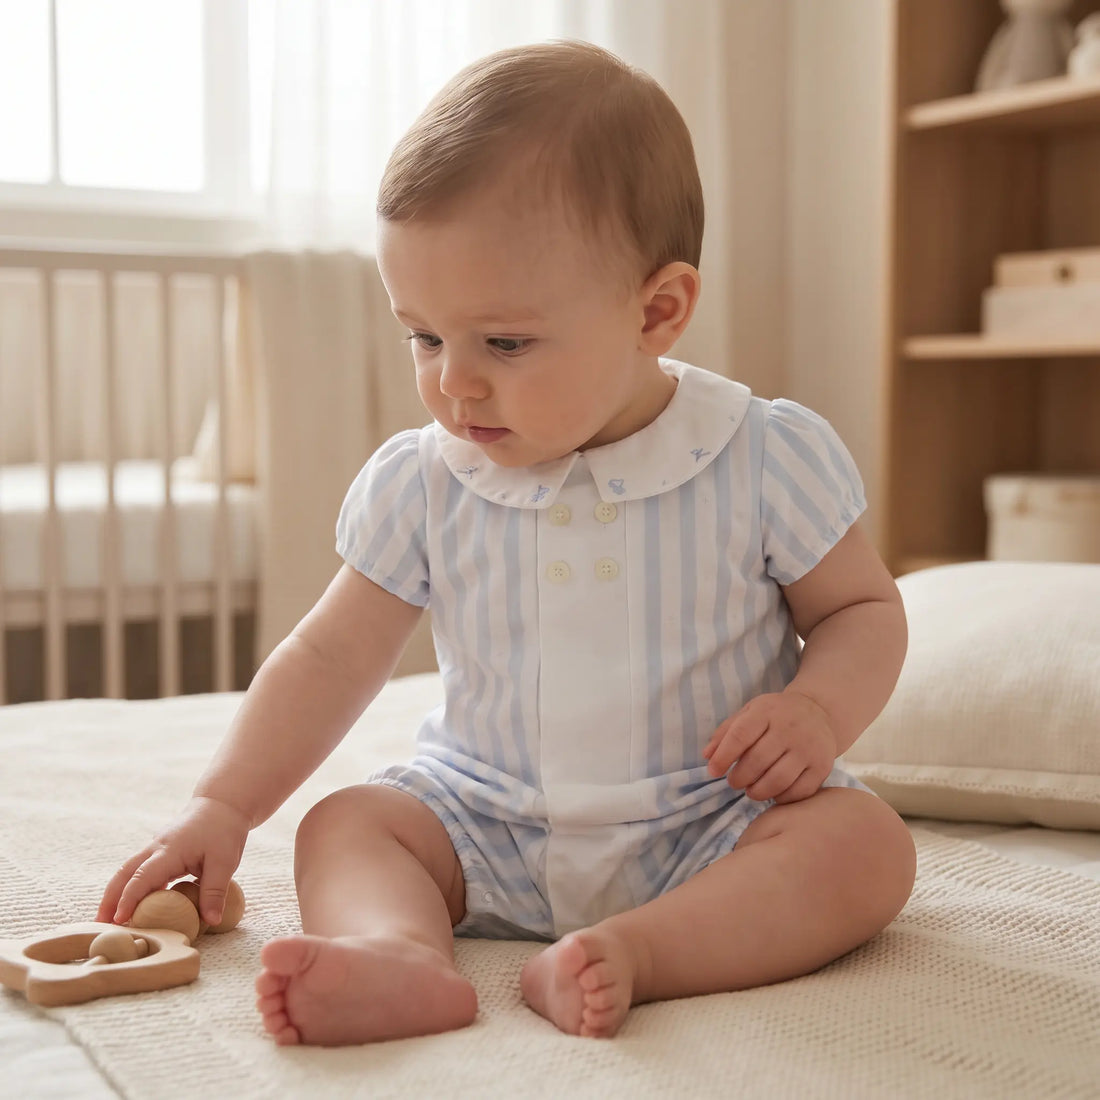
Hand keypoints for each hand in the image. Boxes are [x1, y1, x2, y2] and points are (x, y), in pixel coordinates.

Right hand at [97, 796, 249, 927]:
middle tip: (99, 925)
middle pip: (123, 873)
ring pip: (127, 871)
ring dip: (115, 893)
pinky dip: (130, 887)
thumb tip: (211, 921)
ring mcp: (155, 848)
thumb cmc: (223, 830)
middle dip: (109, 899)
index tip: (118, 920)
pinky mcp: (159, 852)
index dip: (128, 899)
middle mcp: (156, 848)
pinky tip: (131, 905)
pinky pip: (139, 870)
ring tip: (108, 920)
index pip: (142, 877)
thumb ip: (215, 891)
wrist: (221, 804)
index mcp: (169, 850)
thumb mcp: (225, 861)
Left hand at [703, 690, 836, 803]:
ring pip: (778, 780)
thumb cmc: (776, 715)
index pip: (740, 735)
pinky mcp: (823, 766)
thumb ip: (726, 732)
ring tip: (751, 790)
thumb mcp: (749, 712)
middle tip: (734, 782)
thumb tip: (708, 756)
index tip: (713, 771)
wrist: (818, 711)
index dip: (723, 757)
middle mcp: (790, 728)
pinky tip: (773, 793)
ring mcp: (809, 748)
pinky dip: (781, 798)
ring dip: (758, 792)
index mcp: (767, 711)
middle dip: (739, 778)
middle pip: (758, 761)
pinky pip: (799, 791)